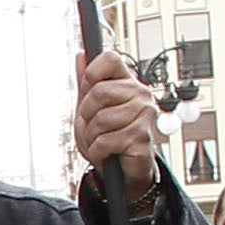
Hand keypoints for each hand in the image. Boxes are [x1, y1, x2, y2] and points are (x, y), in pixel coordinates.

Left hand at [72, 51, 163, 185]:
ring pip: (101, 119)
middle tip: (94, 126)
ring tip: (102, 140)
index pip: (110, 58)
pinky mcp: (141, 137)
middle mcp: (140, 94)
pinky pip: (105, 141)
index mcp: (128, 82)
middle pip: (100, 91)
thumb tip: (81, 55)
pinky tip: (106, 152)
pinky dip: (98, 151)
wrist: (123, 169)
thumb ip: (87, 82)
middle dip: (87, 114)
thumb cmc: (109, 135)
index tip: (88, 92)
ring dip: (92, 137)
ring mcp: (144, 115)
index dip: (91, 75)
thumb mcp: (91, 107)